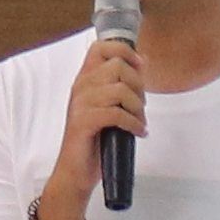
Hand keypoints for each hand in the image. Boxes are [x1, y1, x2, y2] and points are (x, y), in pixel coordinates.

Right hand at [46, 39, 146, 219]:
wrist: (76, 171)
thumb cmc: (95, 140)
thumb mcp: (109, 107)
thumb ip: (121, 84)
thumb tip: (143, 62)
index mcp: (85, 80)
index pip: (100, 47)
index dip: (124, 50)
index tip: (140, 65)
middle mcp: (80, 88)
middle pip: (117, 67)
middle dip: (138, 86)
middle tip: (140, 107)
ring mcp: (80, 105)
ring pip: (120, 90)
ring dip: (137, 108)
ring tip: (139, 122)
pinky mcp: (84, 122)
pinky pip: (117, 113)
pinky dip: (133, 123)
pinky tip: (137, 132)